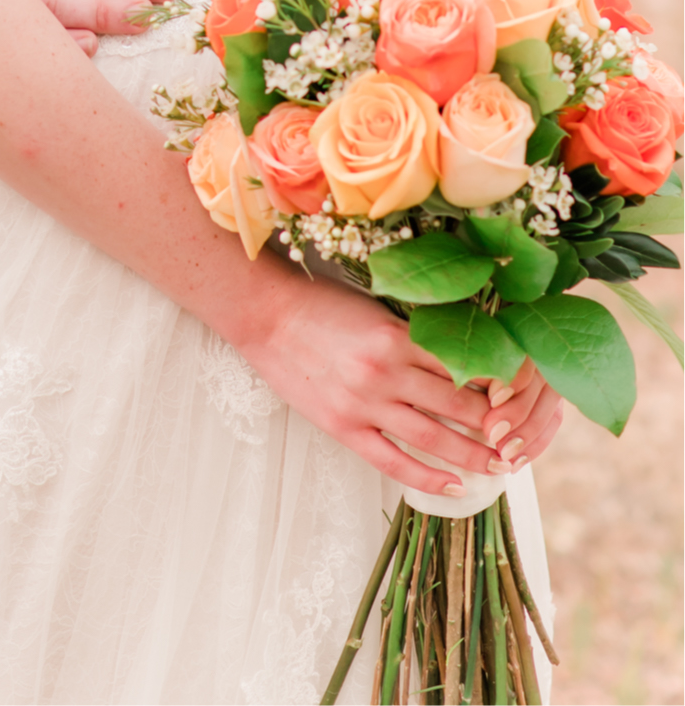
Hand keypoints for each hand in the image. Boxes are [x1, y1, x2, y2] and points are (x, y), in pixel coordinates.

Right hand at [238, 280, 556, 498]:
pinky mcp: (343, 426)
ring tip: (502, 468)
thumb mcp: (373, 307)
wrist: (265, 315)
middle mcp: (384, 370)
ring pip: (433, 437)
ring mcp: (363, 402)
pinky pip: (393, 459)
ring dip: (472, 455)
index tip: (523, 398)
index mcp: (395, 334)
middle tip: (524, 440)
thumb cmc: (321, 304)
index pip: (462, 365)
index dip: (497, 385)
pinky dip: (427, 476)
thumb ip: (412, 333)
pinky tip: (454, 485)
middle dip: (497, 426)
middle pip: (456, 405)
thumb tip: (461, 355)